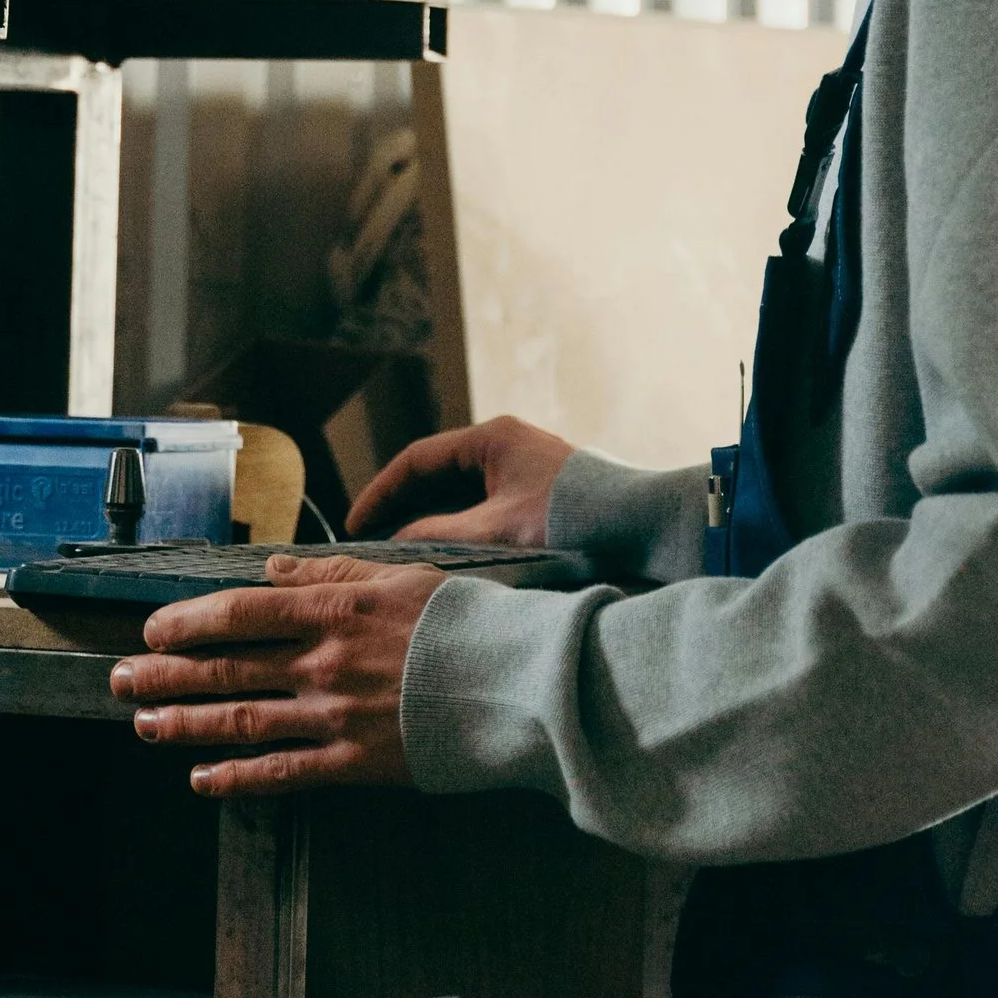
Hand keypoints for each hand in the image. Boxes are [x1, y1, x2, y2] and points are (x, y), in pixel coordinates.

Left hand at [110, 554, 440, 795]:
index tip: (154, 631)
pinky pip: (282, 772)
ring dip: (186, 724)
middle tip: (121, 681)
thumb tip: (272, 572)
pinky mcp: (354, 762)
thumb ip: (329, 574)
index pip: (239, 613)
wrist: (516, 683)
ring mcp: (335, 715)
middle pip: (226, 667)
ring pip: (242, 719)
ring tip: (146, 724)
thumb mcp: (398, 576)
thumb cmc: (464, 623)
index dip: (187, 622)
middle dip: (165, 675)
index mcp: (333, 610)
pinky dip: (237, 777)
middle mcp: (323, 662)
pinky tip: (202, 779)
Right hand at [344, 412, 570, 547]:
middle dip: (401, 511)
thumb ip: (438, 535)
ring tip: (398, 558)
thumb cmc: (573, 521)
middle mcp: (504, 446)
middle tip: (369, 547)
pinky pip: (481, 509)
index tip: (354, 526)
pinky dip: (457, 530)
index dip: (380, 494)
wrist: (643, 528)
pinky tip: (443, 558)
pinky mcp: (535, 496)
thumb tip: (395, 544)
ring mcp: (521, 470)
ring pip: (457, 496)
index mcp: (491, 438)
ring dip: (428, 523)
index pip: (416, 460)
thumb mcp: (495, 531)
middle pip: (434, 477)